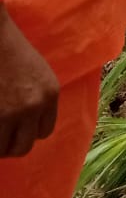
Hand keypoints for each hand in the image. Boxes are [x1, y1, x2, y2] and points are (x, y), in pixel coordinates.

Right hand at [0, 4, 58, 156]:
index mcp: (50, 93)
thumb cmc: (7, 48)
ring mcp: (11, 113)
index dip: (25, 133)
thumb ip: (35, 96)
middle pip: (24, 146)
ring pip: (3, 149)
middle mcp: (35, 106)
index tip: (12, 131)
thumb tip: (23, 123)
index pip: (43, 132)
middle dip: (8, 145)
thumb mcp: (34, 72)